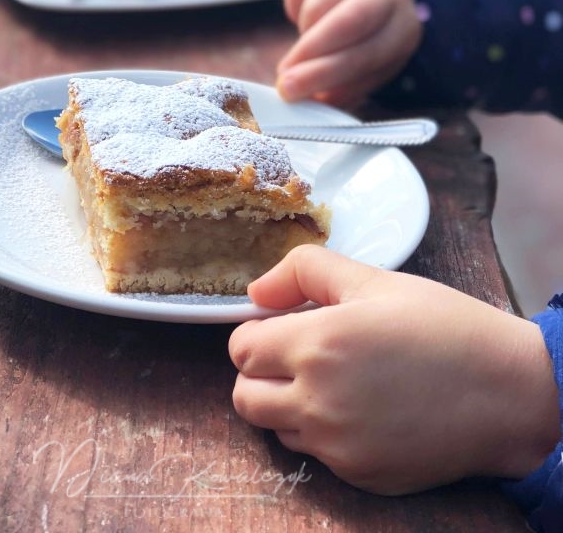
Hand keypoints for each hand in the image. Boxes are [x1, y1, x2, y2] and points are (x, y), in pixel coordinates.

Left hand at [229, 246, 558, 494]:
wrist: (508, 392)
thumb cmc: (444, 327)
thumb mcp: (374, 279)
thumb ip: (304, 272)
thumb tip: (257, 290)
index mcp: (317, 343)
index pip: (240, 348)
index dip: (257, 332)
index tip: (281, 325)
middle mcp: (318, 401)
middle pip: (245, 396)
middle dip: (261, 372)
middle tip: (296, 354)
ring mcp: (337, 446)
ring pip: (276, 427)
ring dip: (288, 404)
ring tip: (334, 379)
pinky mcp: (359, 475)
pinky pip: (317, 455)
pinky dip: (325, 434)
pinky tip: (363, 409)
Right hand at [277, 0, 422, 105]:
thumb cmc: (366, 40)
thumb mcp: (365, 70)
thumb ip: (339, 89)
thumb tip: (305, 99)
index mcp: (404, 30)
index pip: (365, 55)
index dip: (325, 73)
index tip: (291, 91)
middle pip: (346, 22)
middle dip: (309, 53)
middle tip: (283, 76)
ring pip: (317, 5)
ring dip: (303, 33)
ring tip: (309, 42)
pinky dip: (294, 9)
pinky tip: (308, 17)